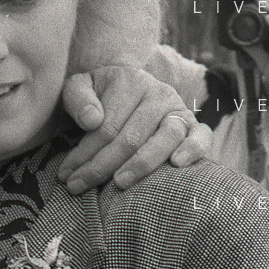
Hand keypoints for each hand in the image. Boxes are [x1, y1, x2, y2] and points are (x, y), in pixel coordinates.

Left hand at [59, 67, 210, 192]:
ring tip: (119, 183)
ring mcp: (178, 109)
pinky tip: (176, 165)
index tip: (66, 175)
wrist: (128, 89)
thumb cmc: (99, 95)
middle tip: (79, 186)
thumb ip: (78, 99)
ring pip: (166, 138)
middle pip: (131, 138)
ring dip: (142, 164)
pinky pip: (202, 137)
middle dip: (102, 166)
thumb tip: (92, 120)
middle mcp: (158, 93)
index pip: (106, 126)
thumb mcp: (80, 88)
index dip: (84, 153)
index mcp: (129, 82)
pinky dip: (193, 150)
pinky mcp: (195, 125)